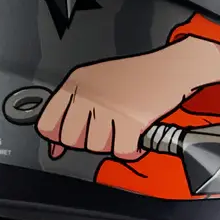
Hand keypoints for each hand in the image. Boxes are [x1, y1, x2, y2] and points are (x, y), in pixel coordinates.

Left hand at [37, 37, 219, 159]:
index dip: (58, 137)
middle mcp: (89, 93)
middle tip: (104, 130)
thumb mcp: (95, 85)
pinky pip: (120, 151)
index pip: (48, 124)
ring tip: (122, 128)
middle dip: (87, 141)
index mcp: (76, 82)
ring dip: (111, 144)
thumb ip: (70, 114)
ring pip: (95, 147)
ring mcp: (109, 107)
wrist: (171, 68)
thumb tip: (54, 149)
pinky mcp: (131, 120)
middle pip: (71, 140)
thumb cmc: (135, 76)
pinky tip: (134, 136)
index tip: (68, 138)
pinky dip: (130, 149)